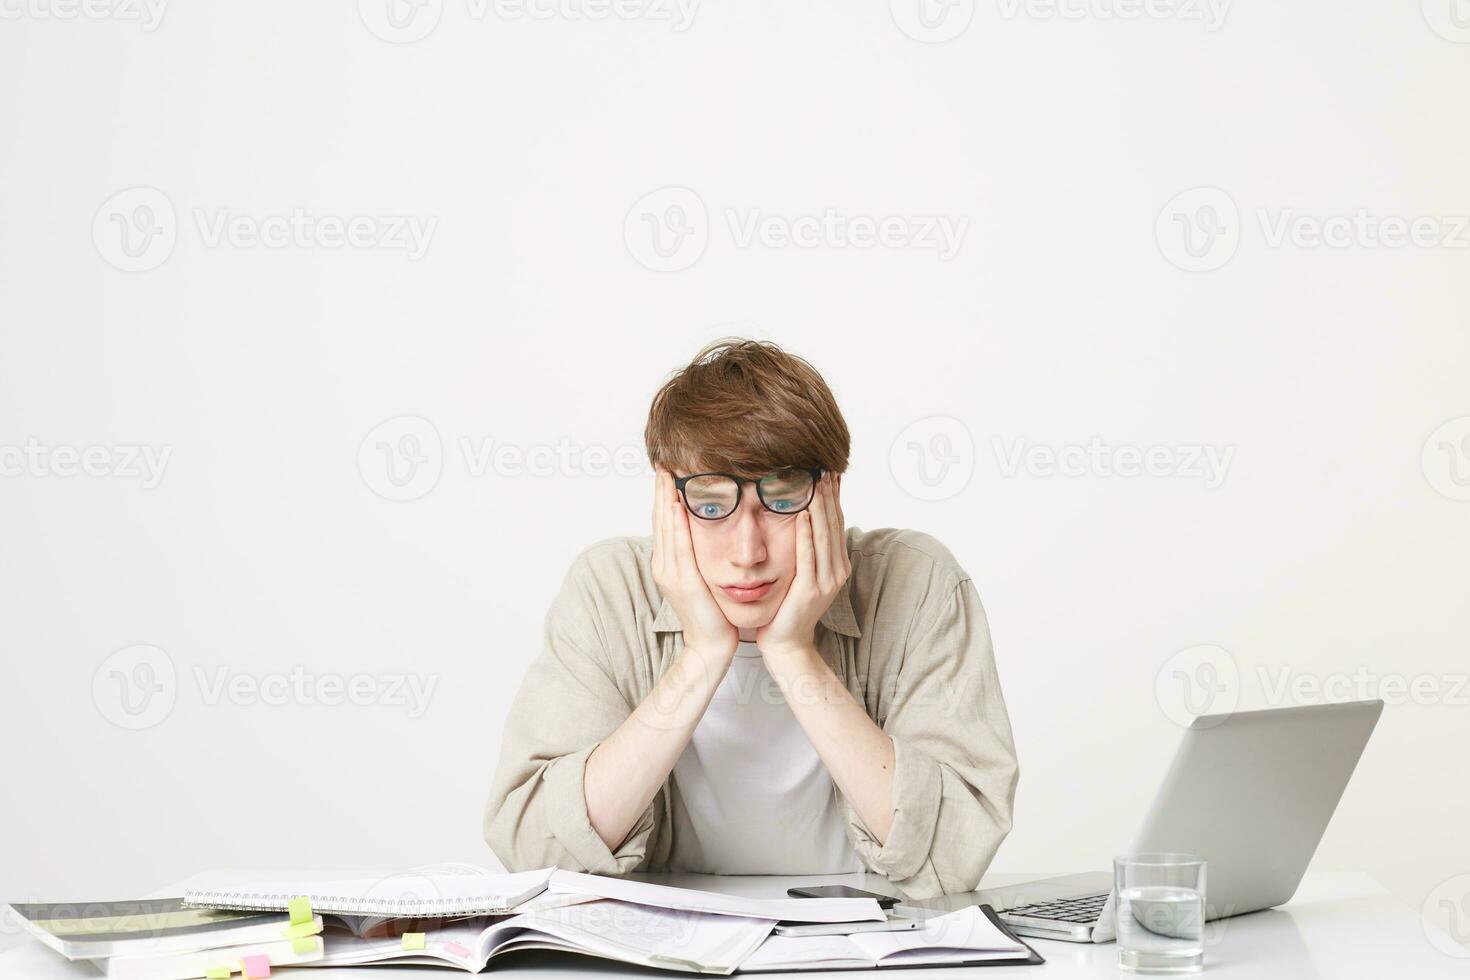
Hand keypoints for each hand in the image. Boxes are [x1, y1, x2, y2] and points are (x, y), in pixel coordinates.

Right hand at [652, 469, 739, 660]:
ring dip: (667, 500)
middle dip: (662, 492)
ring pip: (666, 528)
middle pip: (660, 520)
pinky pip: (679, 545)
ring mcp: (671, 573)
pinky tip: (678, 505)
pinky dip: (677, 524)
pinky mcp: (684, 580)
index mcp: (667, 564)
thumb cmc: (711, 614)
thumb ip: (696, 557)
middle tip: (663, 466)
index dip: (663, 498)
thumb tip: (700, 536)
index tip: (667, 475)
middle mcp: (664, 565)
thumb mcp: (700, 579)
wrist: (711, 645)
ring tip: (668, 476)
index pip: (663, 523)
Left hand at [756, 471, 849, 660]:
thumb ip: (807, 548)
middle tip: (823, 468)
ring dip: (818, 507)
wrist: (786, 643)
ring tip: (814, 482)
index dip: (834, 497)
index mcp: (837, 565)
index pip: (837, 523)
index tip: (829, 472)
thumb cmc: (788, 607)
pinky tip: (800, 514)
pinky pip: (808, 556)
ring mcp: (825, 581)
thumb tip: (803, 516)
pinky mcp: (809, 590)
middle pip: (833, 525)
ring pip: (823, 536)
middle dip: (828, 495)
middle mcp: (836, 571)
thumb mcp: (803, 573)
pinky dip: (805, 534)